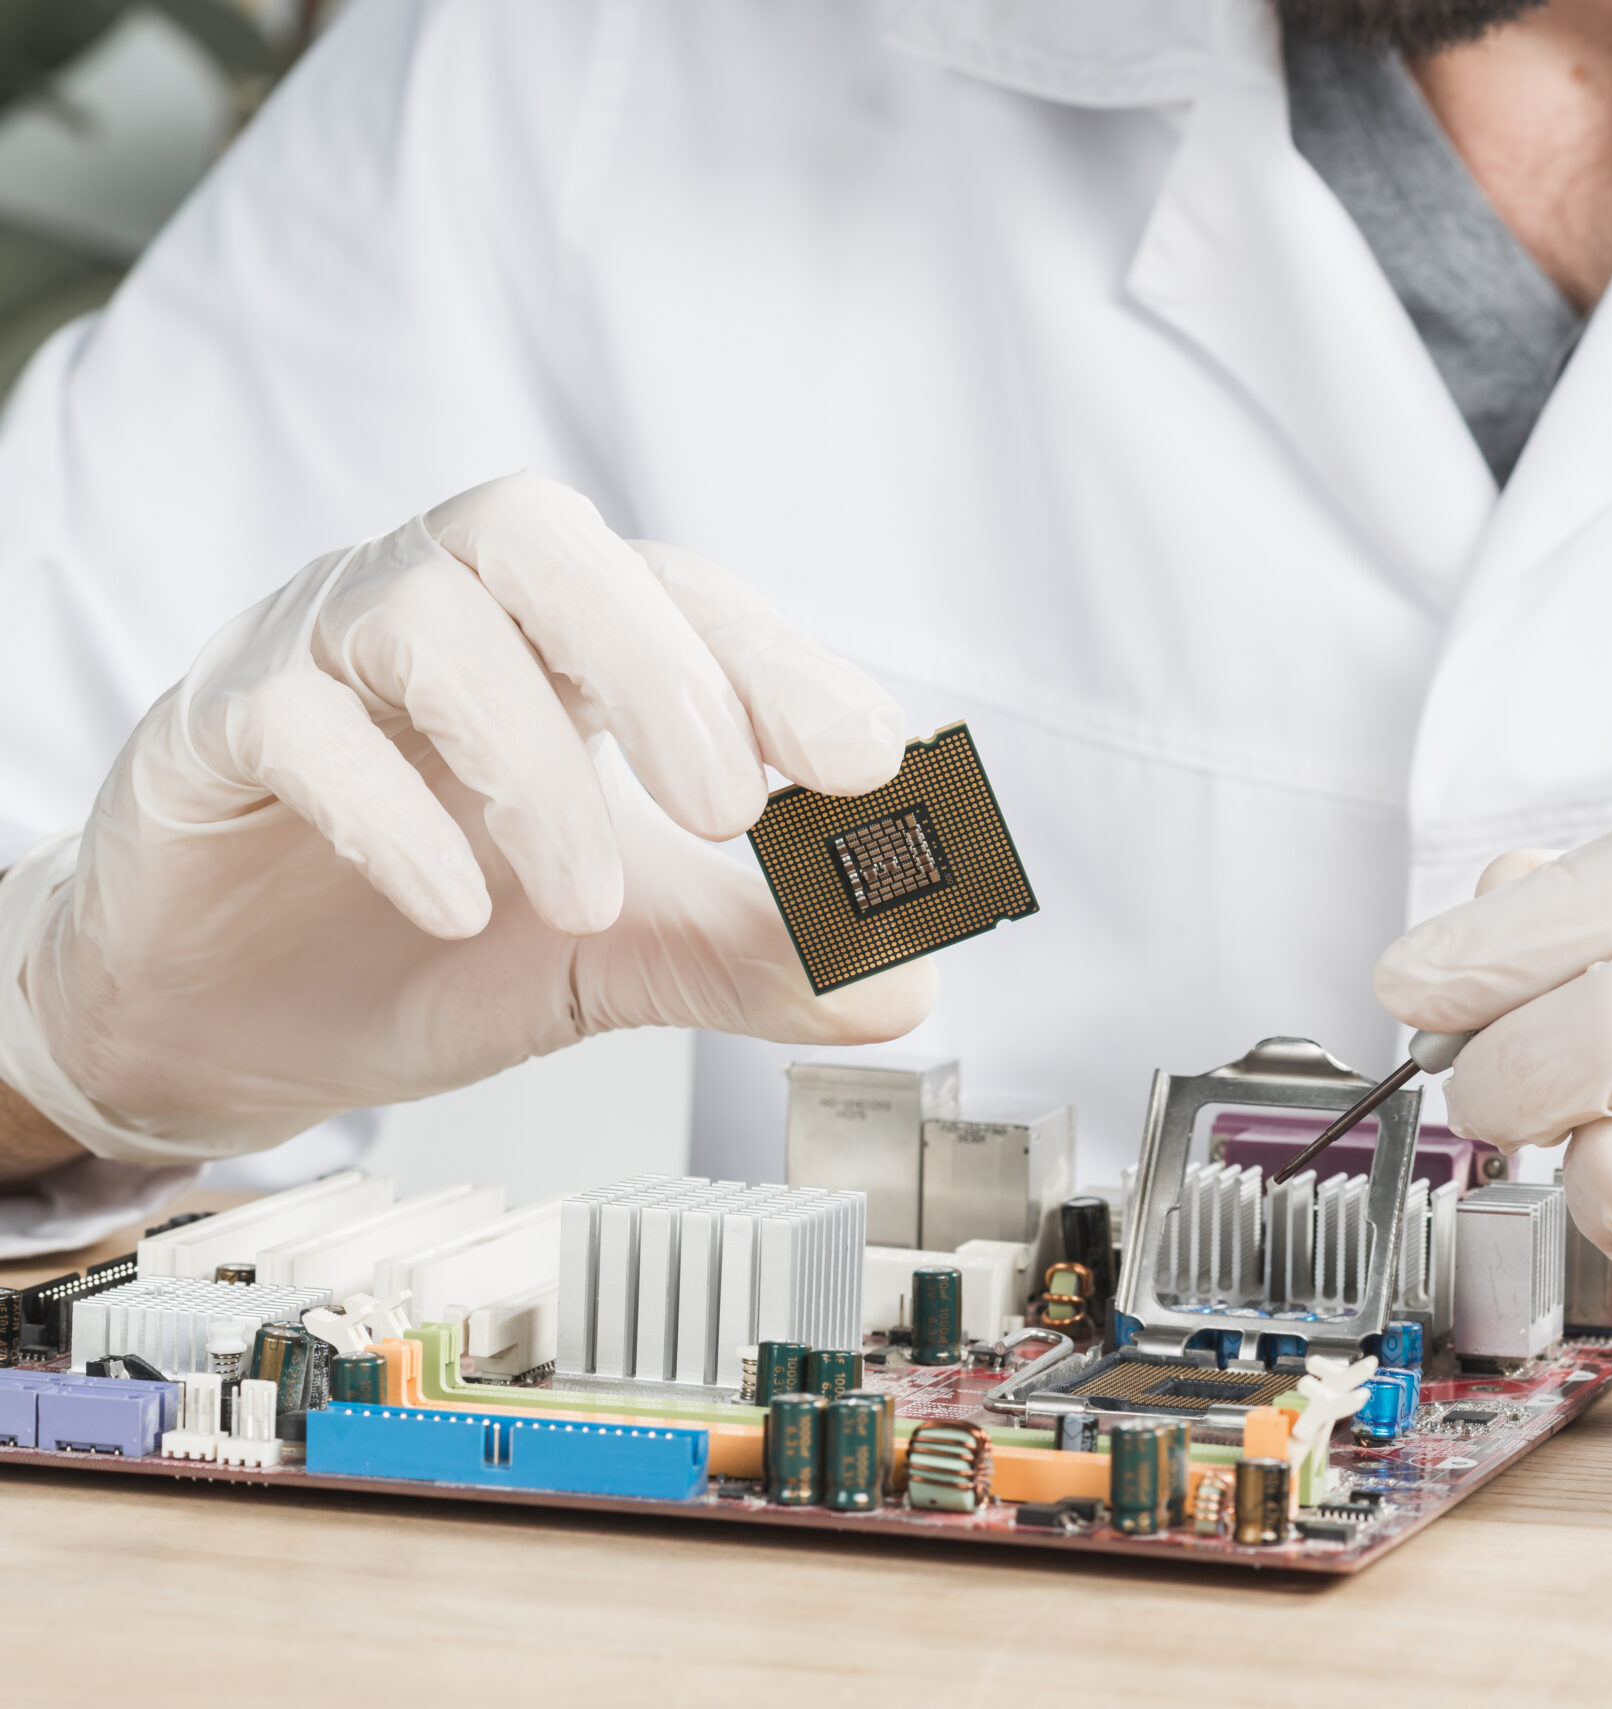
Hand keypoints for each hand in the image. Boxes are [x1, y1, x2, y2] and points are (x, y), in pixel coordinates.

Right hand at [3, 474, 932, 1164]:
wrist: (234, 1020)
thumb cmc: (436, 942)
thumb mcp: (623, 956)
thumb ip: (755, 956)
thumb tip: (904, 983)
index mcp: (560, 637)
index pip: (679, 593)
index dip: (776, 662)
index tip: (867, 763)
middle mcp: (442, 606)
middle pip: (541, 536)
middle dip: (658, 666)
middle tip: (729, 810)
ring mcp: (316, 649)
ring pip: (421, 611)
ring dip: (529, 761)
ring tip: (587, 900)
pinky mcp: (211, 725)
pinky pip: (292, 716)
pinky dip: (392, 814)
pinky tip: (459, 909)